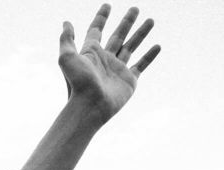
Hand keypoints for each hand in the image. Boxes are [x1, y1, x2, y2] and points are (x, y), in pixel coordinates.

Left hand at [59, 4, 160, 122]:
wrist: (90, 106)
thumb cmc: (77, 83)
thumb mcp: (66, 58)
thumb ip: (66, 40)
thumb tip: (67, 23)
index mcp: (91, 52)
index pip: (96, 31)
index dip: (101, 18)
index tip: (107, 6)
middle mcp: (105, 59)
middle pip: (118, 35)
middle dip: (126, 22)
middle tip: (135, 8)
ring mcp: (118, 69)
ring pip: (131, 46)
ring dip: (141, 33)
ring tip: (150, 20)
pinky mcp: (129, 80)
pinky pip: (141, 64)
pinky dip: (150, 55)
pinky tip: (157, 46)